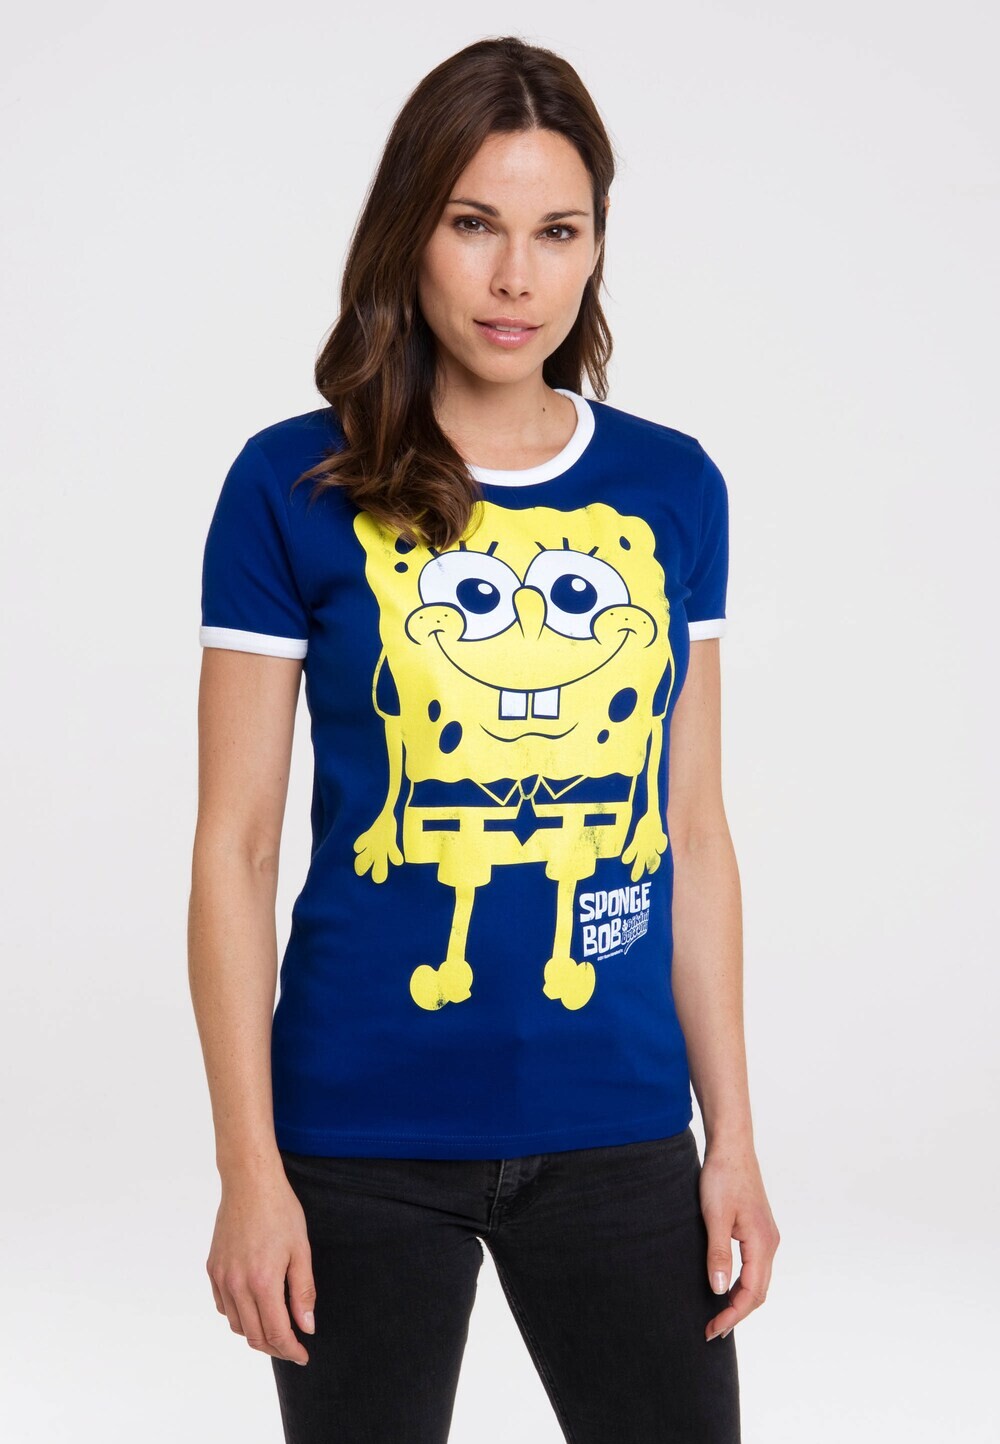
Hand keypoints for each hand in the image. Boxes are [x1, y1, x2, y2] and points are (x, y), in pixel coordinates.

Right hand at [206, 1163, 316, 1364]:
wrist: (249, 1183)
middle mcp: (237, 1284)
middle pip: (253, 1335)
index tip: (303, 1355)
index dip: (290, 1350)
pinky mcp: (213, 1268)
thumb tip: (306, 1327)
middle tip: (292, 1346)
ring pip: (236, 1324)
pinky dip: (238, 1315)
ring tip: (275, 1328)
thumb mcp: (301, 1250)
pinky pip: (223, 1306)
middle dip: (275, 1347)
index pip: (275, 1332)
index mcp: (262, 1282)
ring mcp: (221, 1277)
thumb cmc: (280, 1211)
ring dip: (255, 1333)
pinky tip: (253, 1307)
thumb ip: (303, 1292)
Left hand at [699, 1138, 779, 1341]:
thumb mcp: (715, 1216)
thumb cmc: (722, 1178)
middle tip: (711, 1329)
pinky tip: (726, 1285)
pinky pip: (755, 1266)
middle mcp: (770, 1243)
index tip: (712, 1330)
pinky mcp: (759, 1229)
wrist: (731, 1146)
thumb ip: (718, 1254)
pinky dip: (742, 1283)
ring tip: (717, 1314)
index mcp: (762, 1243)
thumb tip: (719, 1291)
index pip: (751, 1293)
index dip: (732, 1315)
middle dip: (736, 1313)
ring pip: (758, 1280)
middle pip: (758, 1291)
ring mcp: (766, 1235)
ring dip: (740, 1299)